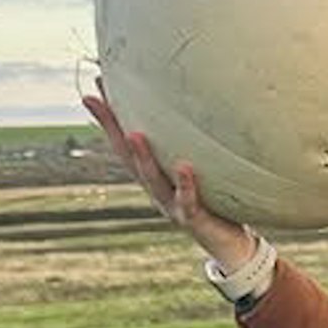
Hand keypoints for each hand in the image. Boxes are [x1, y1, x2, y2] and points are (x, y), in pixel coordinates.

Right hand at [82, 77, 255, 270]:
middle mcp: (157, 188)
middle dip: (111, 128)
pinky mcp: (193, 219)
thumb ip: (198, 141)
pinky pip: (188, 200)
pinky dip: (186, 184)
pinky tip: (184, 166)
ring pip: (152, 179)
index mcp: (156, 174)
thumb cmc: (217, 200)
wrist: (231, 245)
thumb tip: (205, 98)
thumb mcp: (204, 167)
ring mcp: (171, 205)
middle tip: (97, 99)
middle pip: (128, 156)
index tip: (97, 83)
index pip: (127, 140)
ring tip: (134, 133)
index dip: (111, 115)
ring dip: (142, 157)